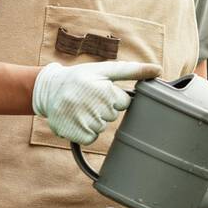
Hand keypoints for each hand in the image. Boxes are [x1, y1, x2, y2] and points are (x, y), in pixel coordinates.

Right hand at [31, 60, 161, 144]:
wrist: (48, 90)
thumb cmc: (80, 78)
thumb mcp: (104, 70)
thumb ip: (132, 70)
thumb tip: (159, 70)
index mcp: (104, 90)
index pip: (123, 102)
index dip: (112, 96)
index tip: (99, 90)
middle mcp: (94, 106)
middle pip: (113, 115)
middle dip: (103, 108)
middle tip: (87, 98)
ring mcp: (84, 121)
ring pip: (102, 127)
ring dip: (93, 120)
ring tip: (80, 107)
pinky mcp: (76, 133)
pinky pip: (91, 137)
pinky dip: (85, 131)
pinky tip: (76, 118)